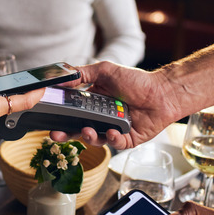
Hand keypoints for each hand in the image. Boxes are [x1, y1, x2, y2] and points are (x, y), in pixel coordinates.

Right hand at [50, 61, 182, 149]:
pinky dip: (113, 139)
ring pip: (96, 139)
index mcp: (94, 102)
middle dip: (66, 133)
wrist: (162, 92)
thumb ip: (82, 73)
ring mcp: (114, 129)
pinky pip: (116, 144)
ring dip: (89, 137)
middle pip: (79, 129)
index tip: (50, 118)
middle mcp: (102, 117)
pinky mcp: (128, 139)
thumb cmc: (137, 80)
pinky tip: (114, 132)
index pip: (73, 112)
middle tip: (56, 134)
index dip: (61, 116)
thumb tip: (61, 76)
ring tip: (87, 131)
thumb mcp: (105, 70)